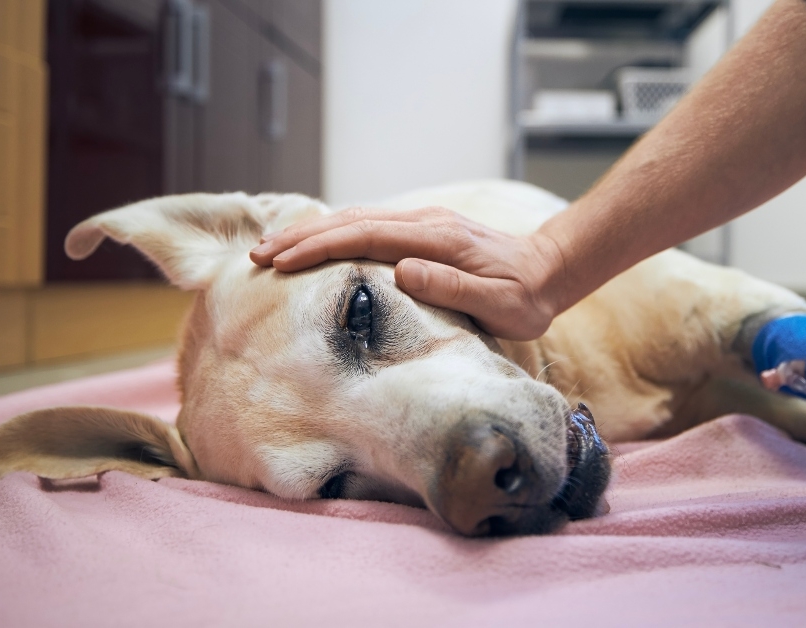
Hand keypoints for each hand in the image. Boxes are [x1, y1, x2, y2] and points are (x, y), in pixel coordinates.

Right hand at [249, 206, 566, 340]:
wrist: (550, 270)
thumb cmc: (525, 297)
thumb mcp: (499, 304)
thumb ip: (452, 286)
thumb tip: (401, 270)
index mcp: (437, 239)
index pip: (365, 237)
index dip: (320, 247)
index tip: (282, 262)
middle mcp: (425, 222)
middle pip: (350, 221)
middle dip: (300, 236)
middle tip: (256, 254)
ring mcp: (422, 222)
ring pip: (355, 219)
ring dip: (311, 232)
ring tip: (271, 248)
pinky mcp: (421, 229)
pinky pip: (367, 224)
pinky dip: (333, 231)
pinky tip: (311, 242)